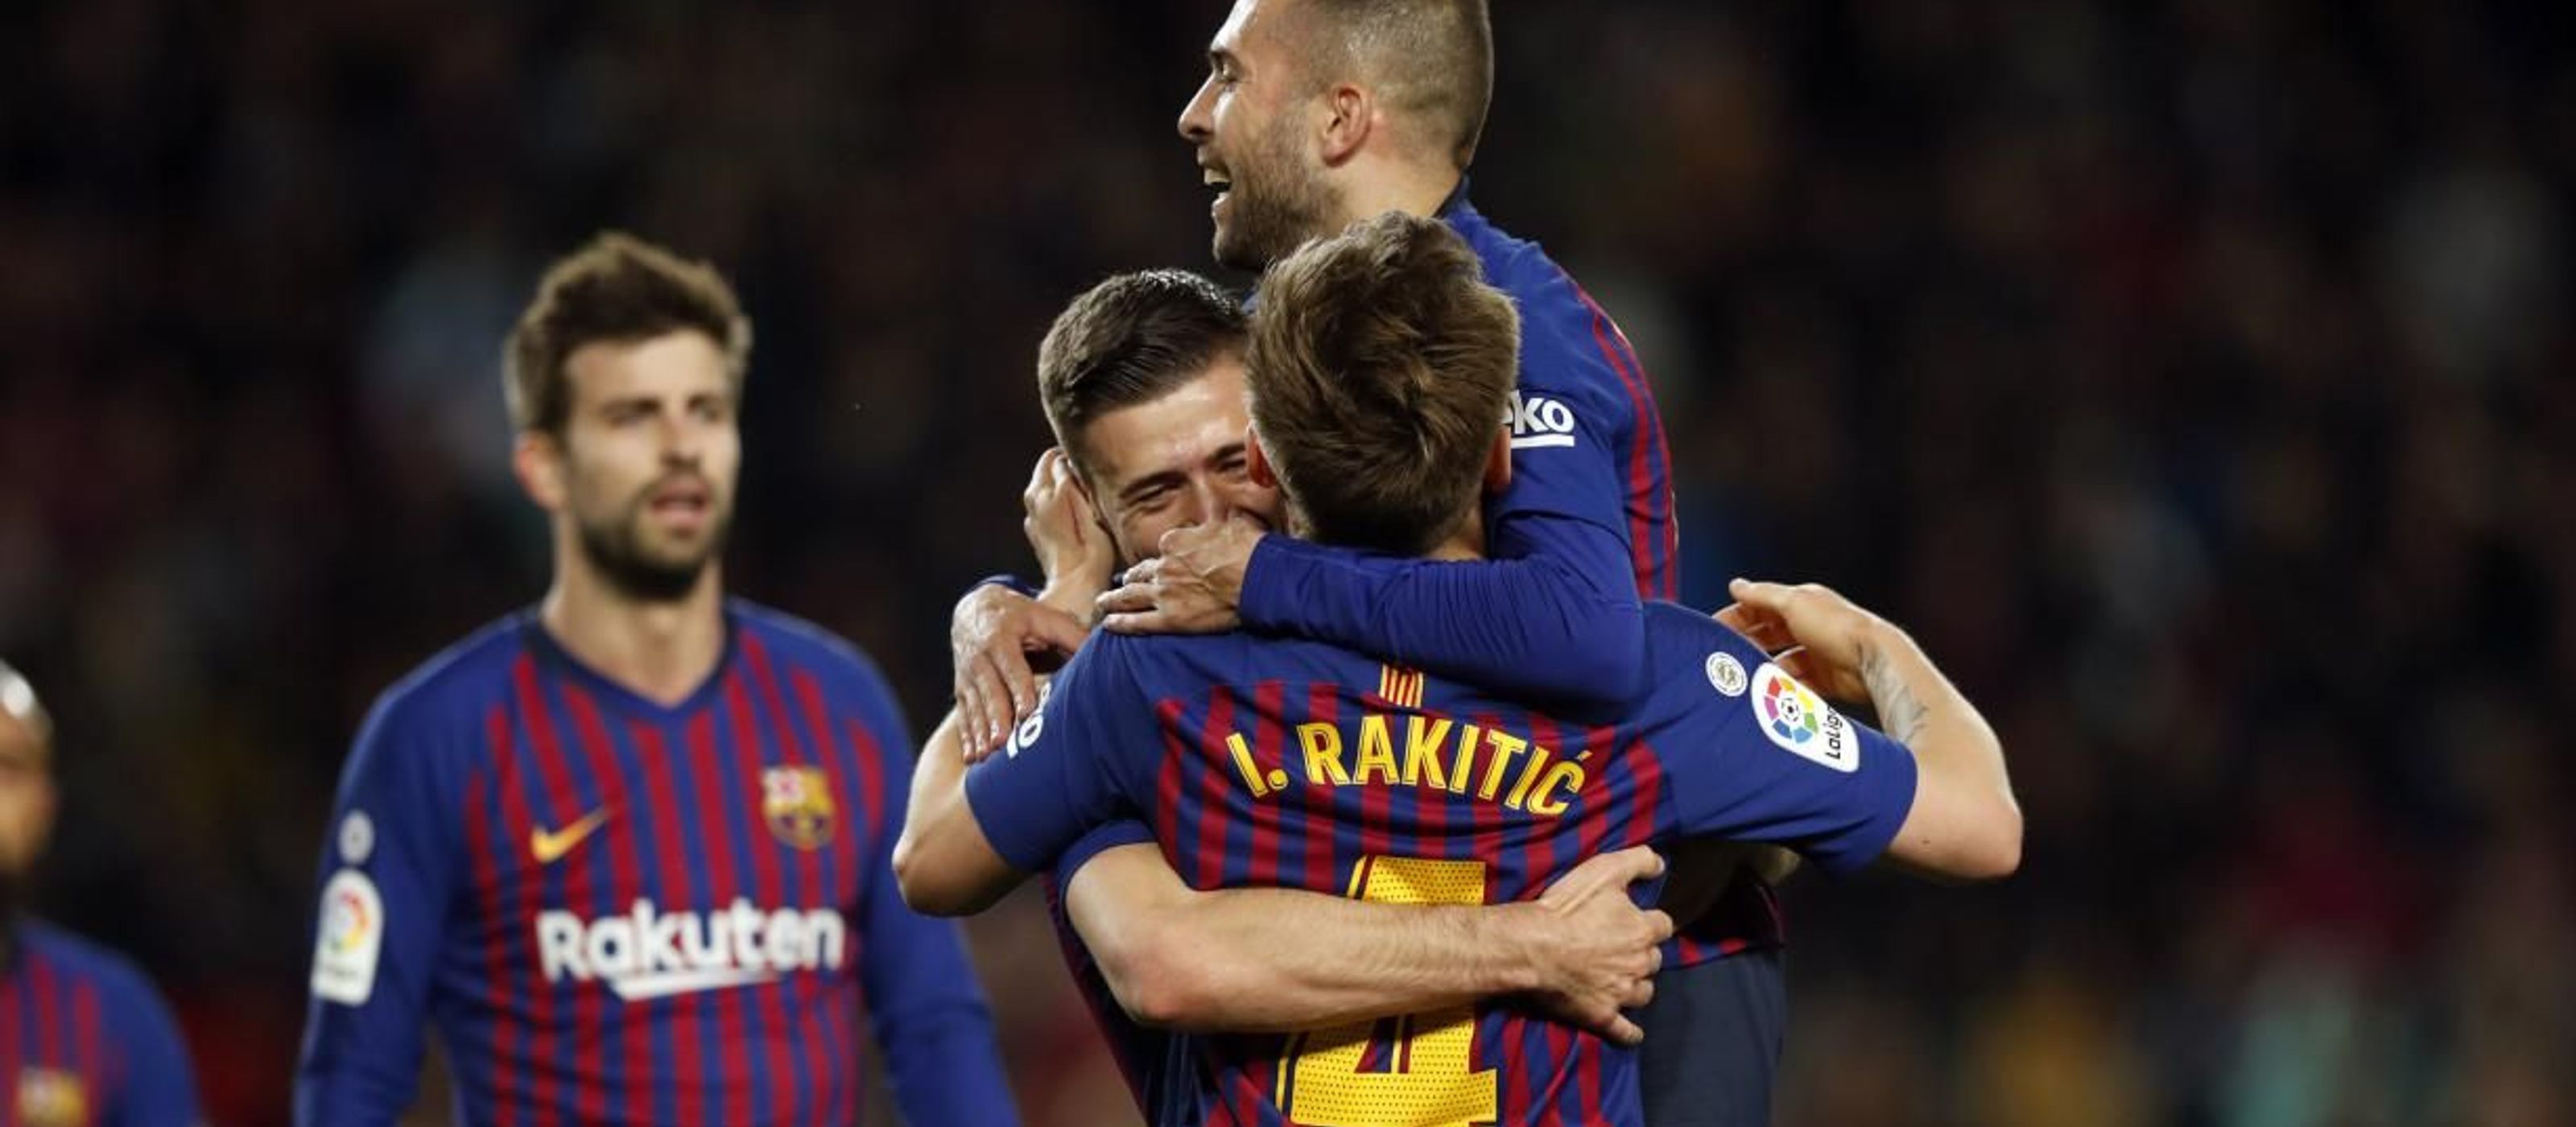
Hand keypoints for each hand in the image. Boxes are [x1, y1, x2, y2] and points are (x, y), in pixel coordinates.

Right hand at [950, 584, 1088, 761]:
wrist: (975, 608)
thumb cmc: (1019, 616)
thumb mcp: (1044, 616)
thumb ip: (1072, 636)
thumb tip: (1102, 657)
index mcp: (1001, 639)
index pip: (1012, 668)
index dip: (1019, 690)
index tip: (1027, 713)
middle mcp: (980, 658)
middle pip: (990, 692)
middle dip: (995, 718)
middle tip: (1002, 743)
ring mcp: (967, 676)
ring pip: (974, 707)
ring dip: (980, 733)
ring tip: (987, 756)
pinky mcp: (961, 689)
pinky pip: (963, 716)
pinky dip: (967, 738)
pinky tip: (973, 758)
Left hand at [1023, 448, 1116, 611]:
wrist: (1074, 586)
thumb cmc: (1090, 552)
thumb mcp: (1090, 511)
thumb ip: (1074, 483)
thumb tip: (1066, 463)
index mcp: (1048, 493)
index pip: (1055, 458)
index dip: (1073, 458)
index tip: (1089, 467)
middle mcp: (1034, 501)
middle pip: (1044, 468)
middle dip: (1061, 467)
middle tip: (1085, 478)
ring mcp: (1032, 516)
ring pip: (1040, 485)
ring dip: (1057, 484)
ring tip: (1080, 495)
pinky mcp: (1034, 531)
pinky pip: (1041, 505)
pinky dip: (1052, 502)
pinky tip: (1070, 514)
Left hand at [1096, 514, 1263, 634]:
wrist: (1257, 579)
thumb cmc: (1249, 551)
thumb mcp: (1232, 523)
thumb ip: (1218, 516)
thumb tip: (1219, 507)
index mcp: (1176, 542)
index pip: (1164, 549)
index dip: (1163, 556)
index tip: (1162, 560)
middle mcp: (1164, 566)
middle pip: (1140, 573)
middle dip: (1130, 578)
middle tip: (1123, 581)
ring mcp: (1164, 593)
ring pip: (1130, 597)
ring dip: (1113, 600)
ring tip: (1103, 603)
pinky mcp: (1170, 619)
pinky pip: (1138, 622)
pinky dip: (1121, 624)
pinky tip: (1109, 625)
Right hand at [1520, 847, 1673, 1045]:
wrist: (1529, 947)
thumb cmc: (1566, 907)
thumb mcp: (1604, 869)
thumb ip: (1638, 862)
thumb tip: (1661, 864)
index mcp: (1642, 930)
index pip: (1663, 925)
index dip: (1649, 921)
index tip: (1637, 919)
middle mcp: (1638, 964)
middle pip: (1653, 960)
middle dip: (1642, 953)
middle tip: (1622, 947)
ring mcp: (1621, 993)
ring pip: (1644, 992)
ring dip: (1637, 985)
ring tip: (1623, 980)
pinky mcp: (1602, 1016)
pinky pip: (1625, 1031)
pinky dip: (1630, 1033)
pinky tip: (1632, 1033)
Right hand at [1713, 578, 1893, 703]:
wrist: (1873, 661)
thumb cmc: (1837, 627)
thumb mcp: (1793, 603)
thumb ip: (1761, 595)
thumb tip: (1736, 584)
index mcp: (1802, 602)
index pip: (1761, 605)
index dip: (1737, 614)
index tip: (1715, 628)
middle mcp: (1810, 625)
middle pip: (1769, 633)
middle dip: (1747, 642)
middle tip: (1725, 654)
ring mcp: (1818, 652)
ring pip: (1781, 660)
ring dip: (1764, 667)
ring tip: (1747, 675)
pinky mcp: (1826, 678)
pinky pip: (1797, 683)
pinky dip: (1784, 687)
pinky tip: (1771, 691)